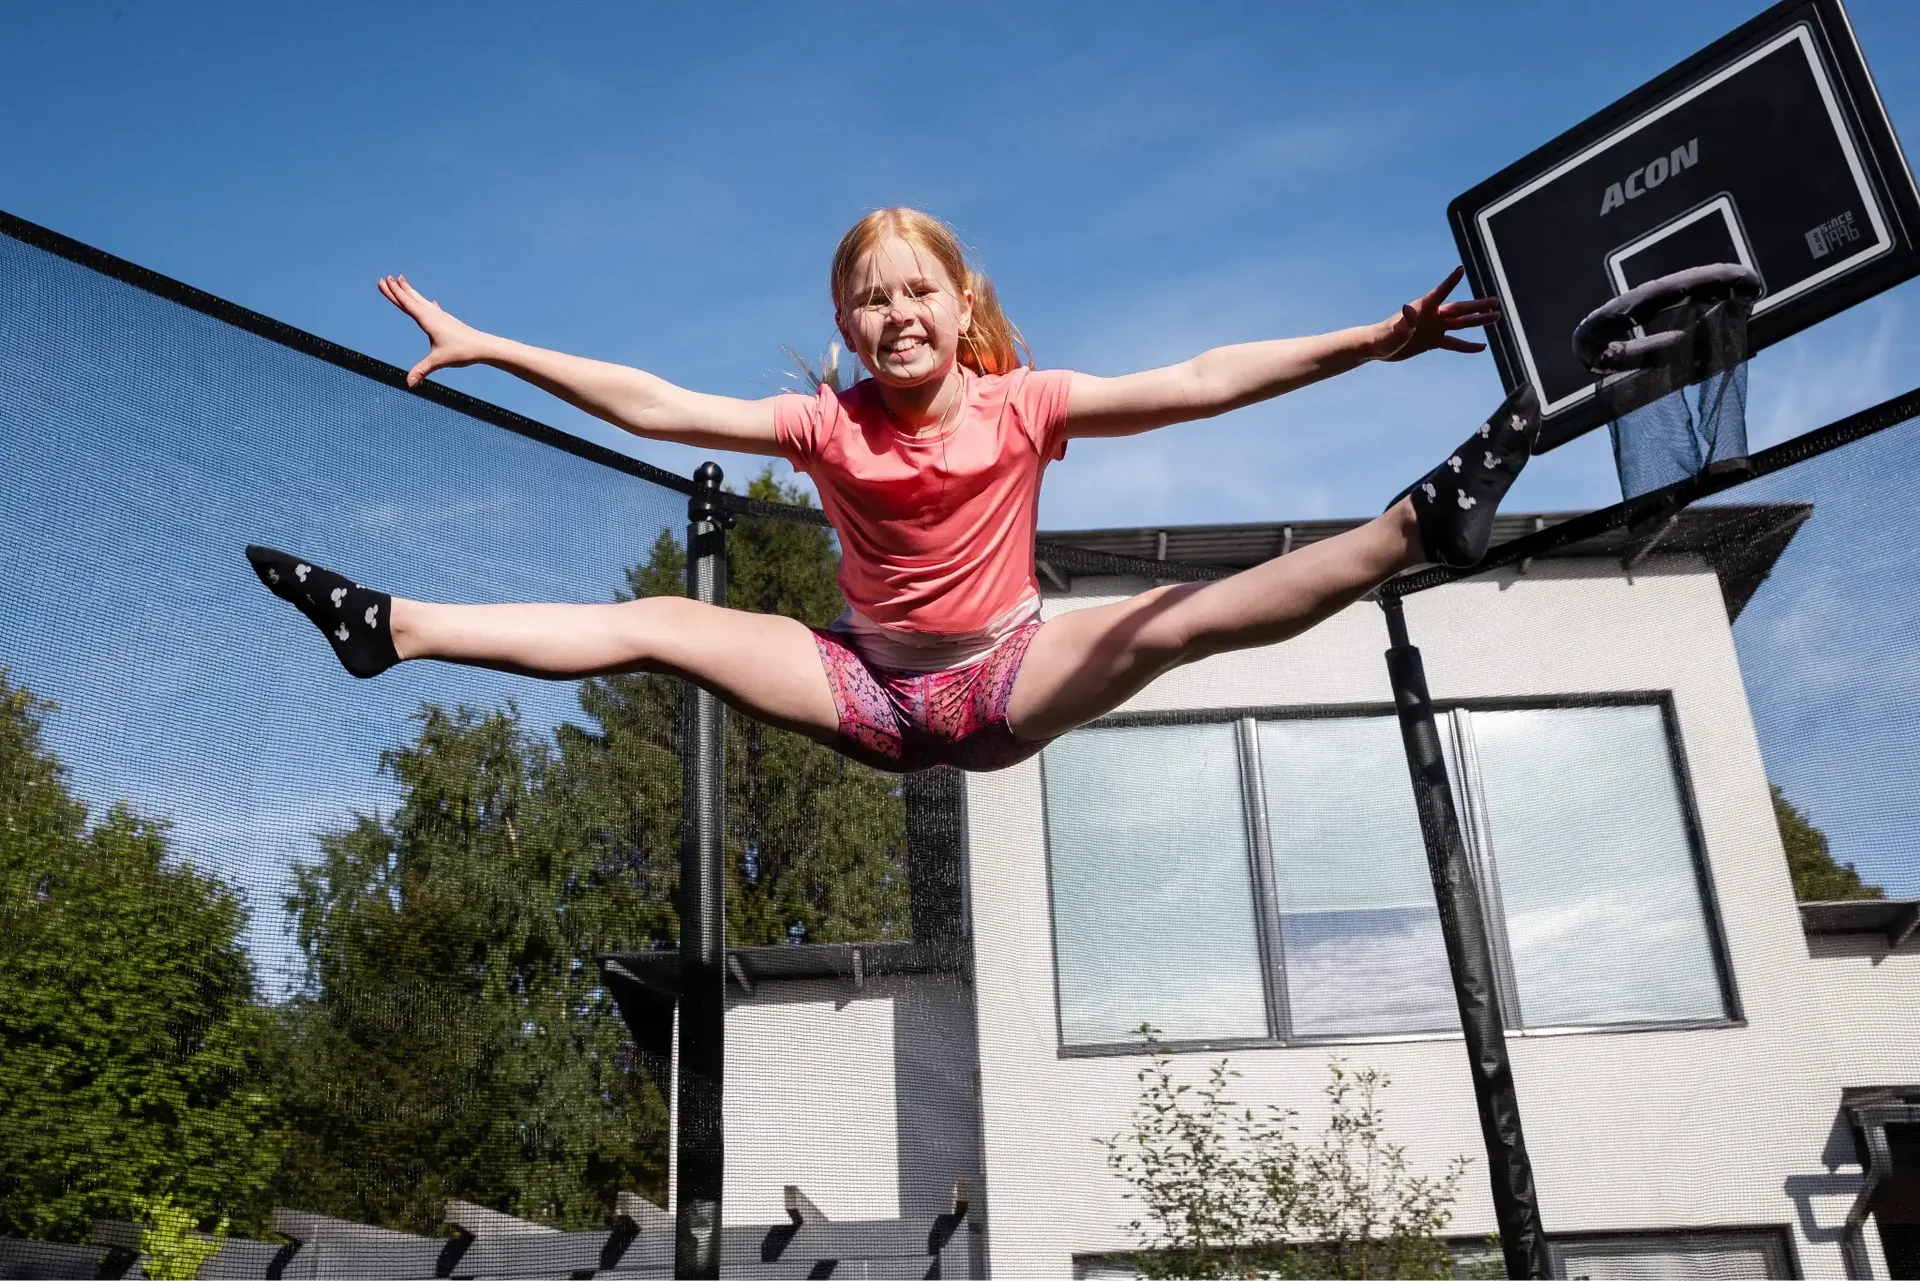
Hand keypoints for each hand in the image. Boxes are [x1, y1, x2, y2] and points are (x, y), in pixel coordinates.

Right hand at [377, 274, 490, 386]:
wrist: (484, 347)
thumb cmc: (462, 352)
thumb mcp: (439, 361)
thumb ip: (422, 370)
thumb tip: (409, 384)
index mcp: (428, 320)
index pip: (406, 304)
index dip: (394, 293)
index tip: (383, 281)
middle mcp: (434, 315)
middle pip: (411, 299)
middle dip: (398, 289)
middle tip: (385, 277)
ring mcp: (442, 317)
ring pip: (422, 301)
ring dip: (411, 292)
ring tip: (403, 282)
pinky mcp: (449, 322)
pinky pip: (435, 309)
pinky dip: (429, 304)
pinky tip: (431, 302)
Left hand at [1372, 267, 1500, 361]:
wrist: (1377, 347)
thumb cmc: (1383, 337)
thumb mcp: (1394, 331)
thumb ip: (1404, 321)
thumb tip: (1408, 308)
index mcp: (1423, 308)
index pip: (1440, 293)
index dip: (1450, 282)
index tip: (1461, 269)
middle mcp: (1433, 315)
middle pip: (1459, 309)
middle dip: (1477, 305)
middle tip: (1495, 301)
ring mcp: (1435, 328)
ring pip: (1461, 323)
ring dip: (1478, 320)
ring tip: (1496, 317)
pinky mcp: (1433, 341)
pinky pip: (1455, 343)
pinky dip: (1467, 346)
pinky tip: (1482, 346)